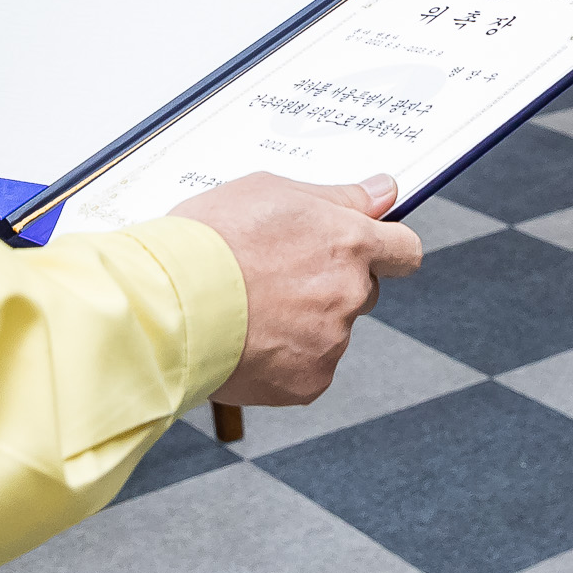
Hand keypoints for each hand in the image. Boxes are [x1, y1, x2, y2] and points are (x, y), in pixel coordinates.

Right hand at [172, 172, 422, 405]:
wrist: (168, 303)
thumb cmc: (209, 240)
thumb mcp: (271, 190)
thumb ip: (338, 197)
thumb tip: (384, 192)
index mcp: (348, 242)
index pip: (404, 249)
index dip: (388, 249)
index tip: (371, 251)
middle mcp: (349, 293)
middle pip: (363, 291)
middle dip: (331, 284)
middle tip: (278, 276)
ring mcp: (331, 341)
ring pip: (329, 331)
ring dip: (302, 323)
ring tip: (249, 307)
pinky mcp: (308, 382)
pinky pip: (307, 369)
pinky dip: (283, 360)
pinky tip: (247, 339)